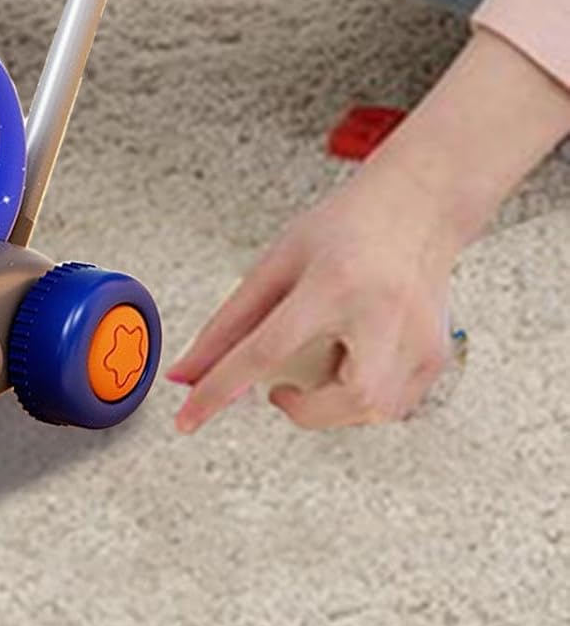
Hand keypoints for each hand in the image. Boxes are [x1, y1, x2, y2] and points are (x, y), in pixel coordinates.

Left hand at [169, 30, 569, 433]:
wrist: (416, 209)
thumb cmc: (344, 230)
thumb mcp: (278, 263)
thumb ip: (230, 322)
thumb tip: (190, 371)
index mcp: (333, 284)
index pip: (266, 350)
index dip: (221, 388)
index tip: (189, 417)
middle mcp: (384, 316)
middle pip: (342, 399)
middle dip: (303, 410)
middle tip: (280, 388)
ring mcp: (420, 341)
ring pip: (370, 412)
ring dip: (331, 405)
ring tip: (323, 358)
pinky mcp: (436, 359)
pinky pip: (391, 407)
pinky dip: (359, 398)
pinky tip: (353, 360)